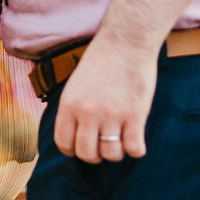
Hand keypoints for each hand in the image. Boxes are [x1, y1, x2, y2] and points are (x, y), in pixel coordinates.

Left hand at [51, 38, 156, 162]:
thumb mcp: (75, 85)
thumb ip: (73, 110)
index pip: (64, 144)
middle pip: (86, 154)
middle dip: (95, 156)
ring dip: (116, 153)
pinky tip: (136, 139)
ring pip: (111, 155)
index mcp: (69, 105)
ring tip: (119, 140)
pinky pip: (134, 149)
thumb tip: (73, 136)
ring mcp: (112, 115)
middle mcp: (87, 113)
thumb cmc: (101, 63)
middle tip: (102, 146)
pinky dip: (136, 150)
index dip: (73, 150)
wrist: (126, 43)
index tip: (82, 145)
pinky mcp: (135, 115)